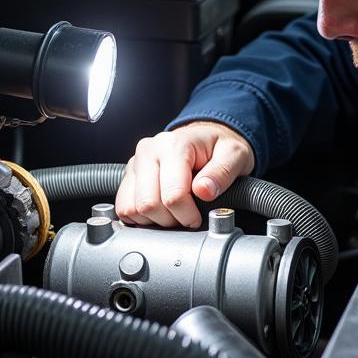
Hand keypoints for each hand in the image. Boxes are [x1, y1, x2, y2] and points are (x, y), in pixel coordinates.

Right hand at [116, 121, 254, 228]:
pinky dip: (140, 217)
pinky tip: (159, 211)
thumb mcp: (235, 155)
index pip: (172, 195)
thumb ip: (222, 172)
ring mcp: (135, 163)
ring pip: (131, 208)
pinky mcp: (128, 176)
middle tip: (186, 216)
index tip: (197, 217)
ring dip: (153, 220)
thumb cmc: (219, 147)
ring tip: (173, 212)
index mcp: (174, 145)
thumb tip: (204, 191)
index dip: (187, 215)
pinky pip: (123, 207)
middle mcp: (149, 151)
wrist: (205, 138)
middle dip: (170, 220)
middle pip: (147, 204)